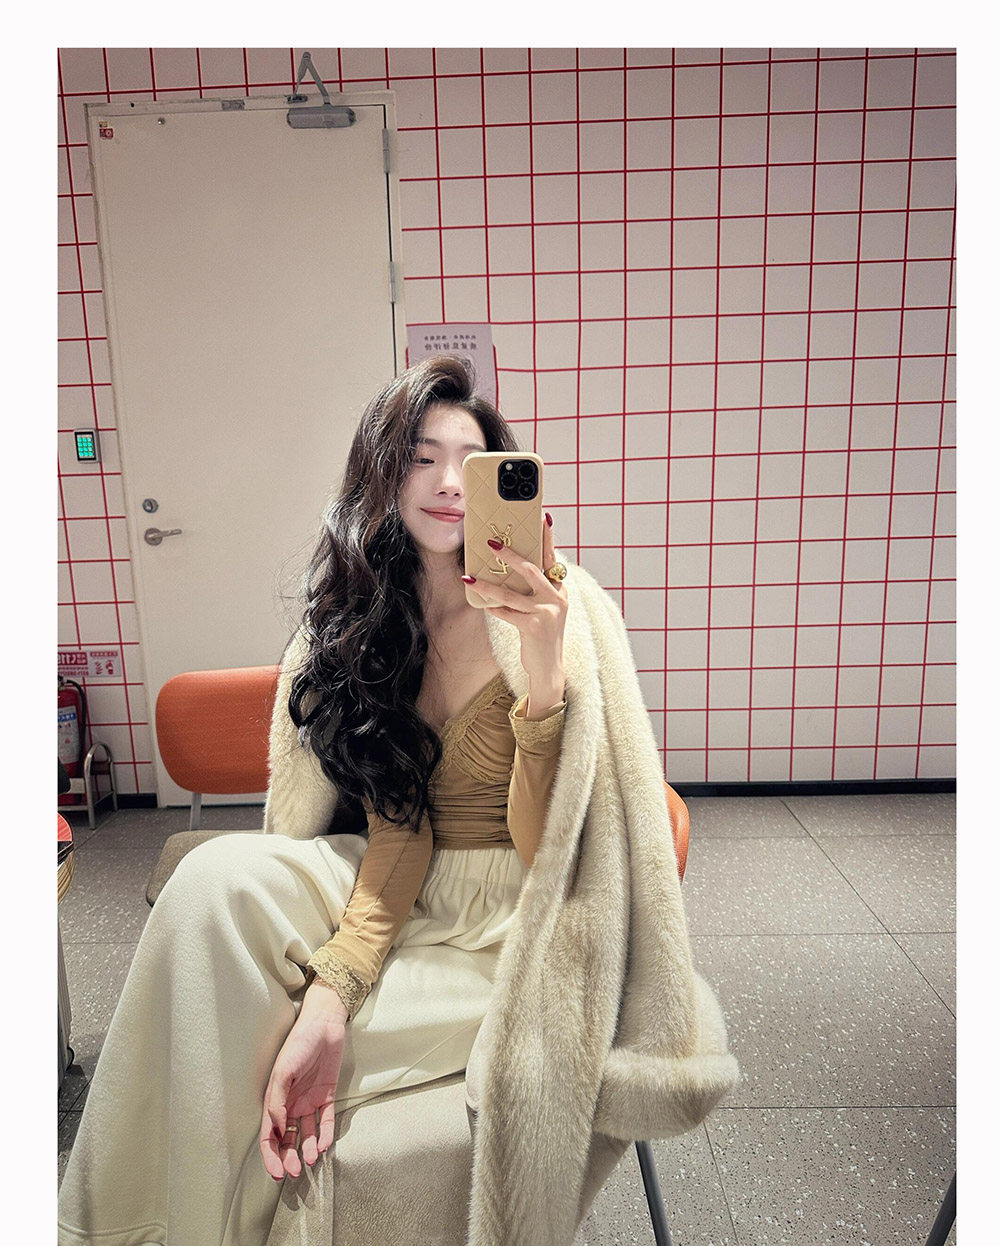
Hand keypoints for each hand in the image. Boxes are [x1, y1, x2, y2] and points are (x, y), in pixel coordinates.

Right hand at [259, 982, 348, 1179]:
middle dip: (288, 1158)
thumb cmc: (298, 1044)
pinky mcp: (327, 1095)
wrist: (324, 1024)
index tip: (276, 1174)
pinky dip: (324, 1134)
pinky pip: (325, 1120)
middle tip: (295, 1172)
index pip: (269, 1135)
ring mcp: (309, 1100)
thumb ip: (278, 1101)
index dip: (270, 1156)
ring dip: (306, 1150)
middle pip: (286, 1139)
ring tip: (311, 1160)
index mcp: (275, 1099)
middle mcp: (290, 1104)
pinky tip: (323, 1145)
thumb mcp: (283, 1071)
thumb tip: (277, 1130)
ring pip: (305, 1134)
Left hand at [463, 512, 567, 703]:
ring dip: (486, 585)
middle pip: (530, 569)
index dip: (547, 537)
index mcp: (559, 590)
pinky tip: (484, 605)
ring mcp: (546, 613)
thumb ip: (534, 590)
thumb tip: (511, 569)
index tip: (542, 517)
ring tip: (468, 577)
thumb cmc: (542, 635)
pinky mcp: (534, 628)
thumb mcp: (544, 609)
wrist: (550, 667)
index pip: (551, 558)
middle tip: (491, 543)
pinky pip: (507, 613)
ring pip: (510, 593)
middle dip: (509, 555)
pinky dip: (494, 609)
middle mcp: (556, 598)